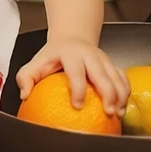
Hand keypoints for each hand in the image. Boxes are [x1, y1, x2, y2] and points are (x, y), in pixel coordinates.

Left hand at [15, 37, 129, 116]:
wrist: (71, 38)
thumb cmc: (53, 55)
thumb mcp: (36, 62)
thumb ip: (26, 77)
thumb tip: (25, 95)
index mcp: (70, 53)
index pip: (76, 72)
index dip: (78, 89)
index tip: (77, 105)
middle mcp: (90, 54)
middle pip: (102, 75)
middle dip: (107, 94)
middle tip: (107, 112)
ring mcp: (103, 59)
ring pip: (117, 77)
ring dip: (120, 96)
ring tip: (117, 113)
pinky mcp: (112, 64)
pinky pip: (123, 79)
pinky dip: (125, 93)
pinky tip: (122, 108)